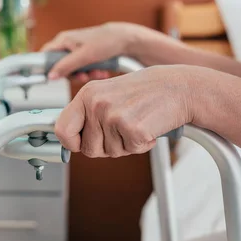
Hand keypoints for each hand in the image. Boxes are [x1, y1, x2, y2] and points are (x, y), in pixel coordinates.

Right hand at [41, 22, 152, 81]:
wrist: (126, 40)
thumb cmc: (106, 42)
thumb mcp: (83, 57)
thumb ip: (65, 66)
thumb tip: (50, 76)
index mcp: (63, 40)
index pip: (45, 55)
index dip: (46, 67)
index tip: (52, 77)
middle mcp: (67, 44)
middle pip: (60, 66)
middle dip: (74, 74)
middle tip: (84, 76)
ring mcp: (77, 50)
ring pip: (73, 69)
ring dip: (85, 74)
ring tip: (97, 73)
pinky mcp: (86, 55)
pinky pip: (83, 68)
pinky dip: (91, 72)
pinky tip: (101, 71)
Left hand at [55, 65, 194, 157]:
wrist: (179, 87)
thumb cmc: (143, 92)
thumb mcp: (107, 94)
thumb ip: (86, 114)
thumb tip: (66, 139)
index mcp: (87, 94)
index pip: (61, 129)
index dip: (71, 143)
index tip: (80, 144)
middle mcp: (97, 104)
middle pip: (88, 149)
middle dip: (106, 146)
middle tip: (123, 128)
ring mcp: (114, 117)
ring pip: (110, 153)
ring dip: (125, 144)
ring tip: (137, 122)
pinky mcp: (134, 129)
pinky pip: (132, 151)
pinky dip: (142, 145)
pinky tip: (149, 126)